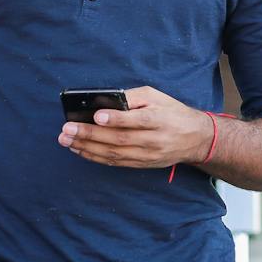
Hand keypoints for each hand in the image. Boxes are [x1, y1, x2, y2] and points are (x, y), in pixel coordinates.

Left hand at [58, 86, 211, 169]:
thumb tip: (107, 100)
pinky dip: (95, 157)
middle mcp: (153, 140)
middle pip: (119, 139)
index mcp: (159, 119)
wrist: (195, 139)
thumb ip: (134, 97)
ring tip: (66, 140)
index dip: (116, 119)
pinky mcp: (142, 164)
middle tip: (67, 130)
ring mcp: (147, 155)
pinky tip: (80, 150)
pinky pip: (115, 162)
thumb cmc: (172, 112)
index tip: (96, 116)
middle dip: (90, 135)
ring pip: (114, 154)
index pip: (137, 120)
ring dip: (87, 148)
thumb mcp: (158, 97)